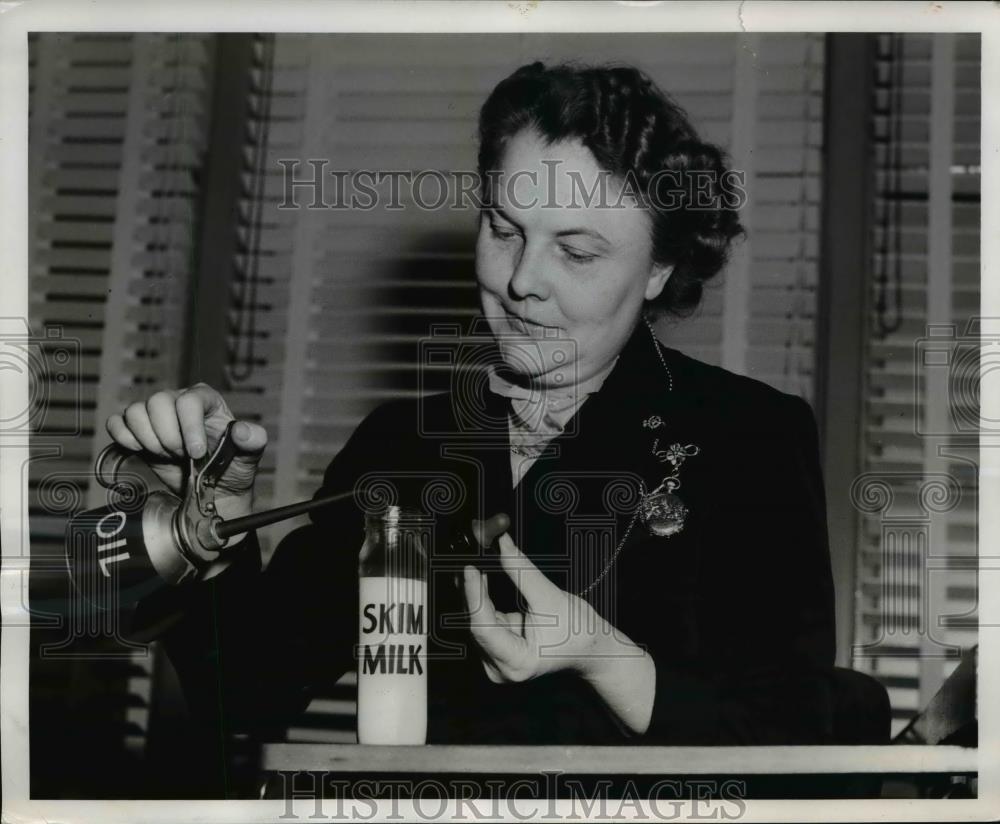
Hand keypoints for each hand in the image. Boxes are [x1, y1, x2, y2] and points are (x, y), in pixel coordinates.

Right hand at [105, 383, 266, 522]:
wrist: (210, 492)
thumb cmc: (231, 469)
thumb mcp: (249, 456)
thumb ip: (253, 440)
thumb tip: (242, 431)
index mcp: (206, 400)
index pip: (189, 400)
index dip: (189, 427)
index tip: (197, 452)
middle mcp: (178, 402)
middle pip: (157, 402)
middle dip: (168, 436)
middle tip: (183, 455)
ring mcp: (155, 416)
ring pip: (135, 412)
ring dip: (150, 440)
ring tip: (168, 455)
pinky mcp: (137, 431)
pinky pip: (117, 423)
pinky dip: (125, 438)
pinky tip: (143, 451)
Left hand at [462, 532, 656, 733]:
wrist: (592, 648)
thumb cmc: (579, 631)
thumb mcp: (550, 597)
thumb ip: (521, 571)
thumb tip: (502, 544)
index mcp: (516, 663)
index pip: (482, 627)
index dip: (474, 595)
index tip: (470, 568)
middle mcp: (501, 668)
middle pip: (477, 623)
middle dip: (473, 589)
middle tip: (470, 556)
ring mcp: (497, 659)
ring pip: (477, 619)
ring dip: (475, 591)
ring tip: (475, 562)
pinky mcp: (497, 648)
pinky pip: (483, 618)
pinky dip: (482, 597)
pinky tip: (480, 576)